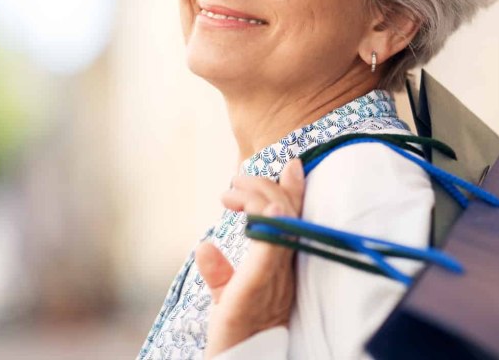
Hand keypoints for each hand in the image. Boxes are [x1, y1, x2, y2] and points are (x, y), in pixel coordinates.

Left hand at [196, 159, 305, 357]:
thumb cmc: (235, 334)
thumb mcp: (227, 296)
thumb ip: (219, 271)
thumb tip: (204, 245)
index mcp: (282, 267)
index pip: (293, 220)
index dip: (294, 190)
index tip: (290, 164)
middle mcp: (285, 267)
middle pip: (290, 213)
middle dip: (266, 186)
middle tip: (237, 179)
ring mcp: (275, 275)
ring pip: (282, 222)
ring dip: (258, 196)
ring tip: (232, 189)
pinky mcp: (260, 283)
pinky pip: (273, 248)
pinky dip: (271, 224)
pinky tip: (265, 209)